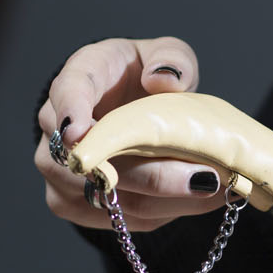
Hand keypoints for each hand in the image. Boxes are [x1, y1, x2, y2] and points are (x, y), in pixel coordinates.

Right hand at [35, 36, 228, 232]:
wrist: (130, 110)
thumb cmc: (146, 77)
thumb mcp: (165, 54)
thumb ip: (170, 59)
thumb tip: (164, 80)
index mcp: (77, 80)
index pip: (66, 92)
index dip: (71, 111)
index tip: (83, 130)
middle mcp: (54, 130)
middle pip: (92, 162)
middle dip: (153, 175)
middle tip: (205, 176)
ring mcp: (59, 173)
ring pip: (111, 199)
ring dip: (168, 199)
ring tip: (219, 189)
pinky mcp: (75, 205)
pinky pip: (122, 218)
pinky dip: (167, 211)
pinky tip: (205, 198)